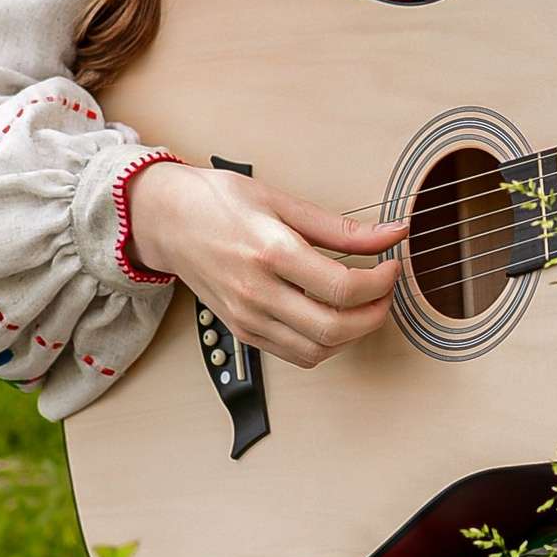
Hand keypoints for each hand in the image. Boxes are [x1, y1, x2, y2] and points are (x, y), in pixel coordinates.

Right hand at [122, 161, 405, 369]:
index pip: (342, 288)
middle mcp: (256, 292)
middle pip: (334, 329)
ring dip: (352, 335)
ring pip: (317, 351)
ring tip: (362, 305)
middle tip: (385, 291)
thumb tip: (390, 234)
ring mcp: (247, 317)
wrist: (166, 220)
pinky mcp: (242, 330)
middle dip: (375, 315)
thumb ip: (341, 228)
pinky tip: (332, 316)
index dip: (380, 283)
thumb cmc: (216, 203)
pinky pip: (295, 354)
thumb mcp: (282, 201)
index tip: (391, 267)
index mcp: (270, 252)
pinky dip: (324, 344)